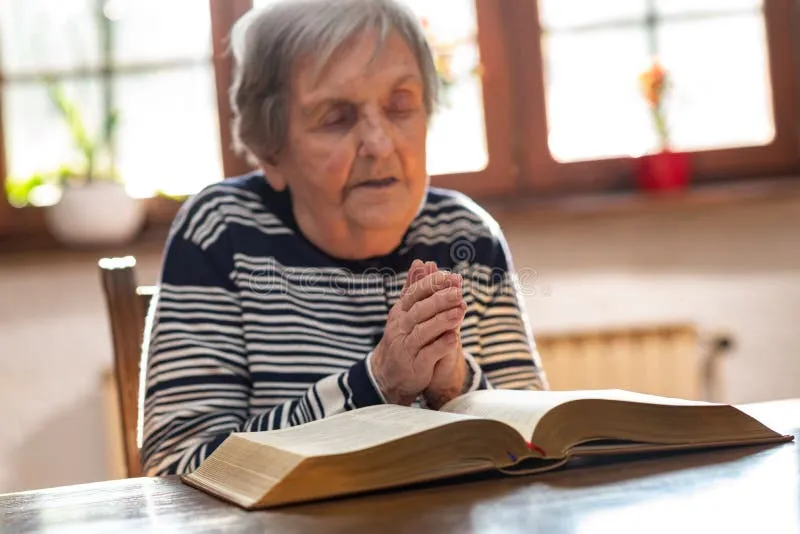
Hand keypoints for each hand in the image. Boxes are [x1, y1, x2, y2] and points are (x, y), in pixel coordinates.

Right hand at [409, 262, 469, 409]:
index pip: (415, 294)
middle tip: (458, 291)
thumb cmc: (403, 337)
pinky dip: (441, 346)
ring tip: (460, 311)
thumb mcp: (406, 312)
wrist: (388, 373)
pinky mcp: (414, 365)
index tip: (450, 276)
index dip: (432, 284)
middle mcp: (401, 328)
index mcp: (401, 312)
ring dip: (442, 321)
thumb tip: (420, 262)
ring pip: (423, 331)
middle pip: (420, 311)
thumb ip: (414, 288)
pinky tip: (454, 338)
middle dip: (439, 300)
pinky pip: (428, 354)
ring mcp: (406, 347)